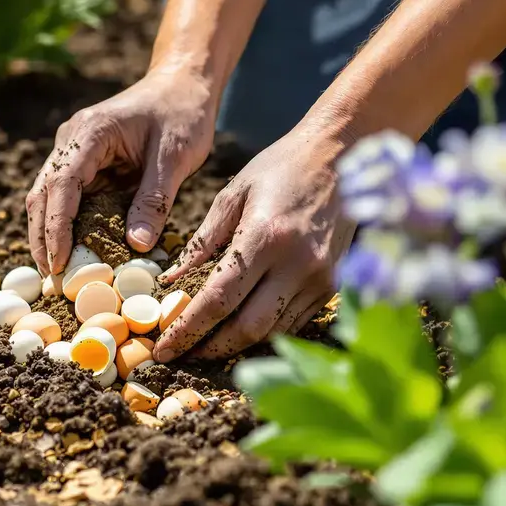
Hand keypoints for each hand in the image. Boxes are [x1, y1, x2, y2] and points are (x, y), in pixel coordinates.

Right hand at [26, 63, 218, 275]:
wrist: (182, 84)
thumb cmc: (182, 113)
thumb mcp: (175, 157)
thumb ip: (154, 200)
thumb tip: (136, 246)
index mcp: (90, 132)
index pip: (62, 183)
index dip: (56, 226)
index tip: (59, 261)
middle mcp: (72, 140)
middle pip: (43, 194)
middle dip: (43, 238)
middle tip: (53, 280)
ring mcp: (74, 151)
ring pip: (48, 198)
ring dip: (50, 234)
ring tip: (58, 273)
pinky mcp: (85, 163)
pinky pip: (69, 198)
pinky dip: (67, 225)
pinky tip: (74, 253)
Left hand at [154, 127, 356, 361]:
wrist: (342, 152)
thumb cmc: (282, 166)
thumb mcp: (234, 193)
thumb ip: (202, 240)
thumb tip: (171, 279)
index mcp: (264, 236)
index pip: (218, 299)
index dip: (187, 330)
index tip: (162, 348)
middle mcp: (297, 263)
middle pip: (248, 328)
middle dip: (210, 349)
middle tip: (182, 354)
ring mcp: (321, 277)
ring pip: (274, 332)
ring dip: (238, 346)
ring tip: (207, 345)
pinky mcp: (334, 283)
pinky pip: (295, 321)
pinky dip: (267, 331)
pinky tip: (244, 327)